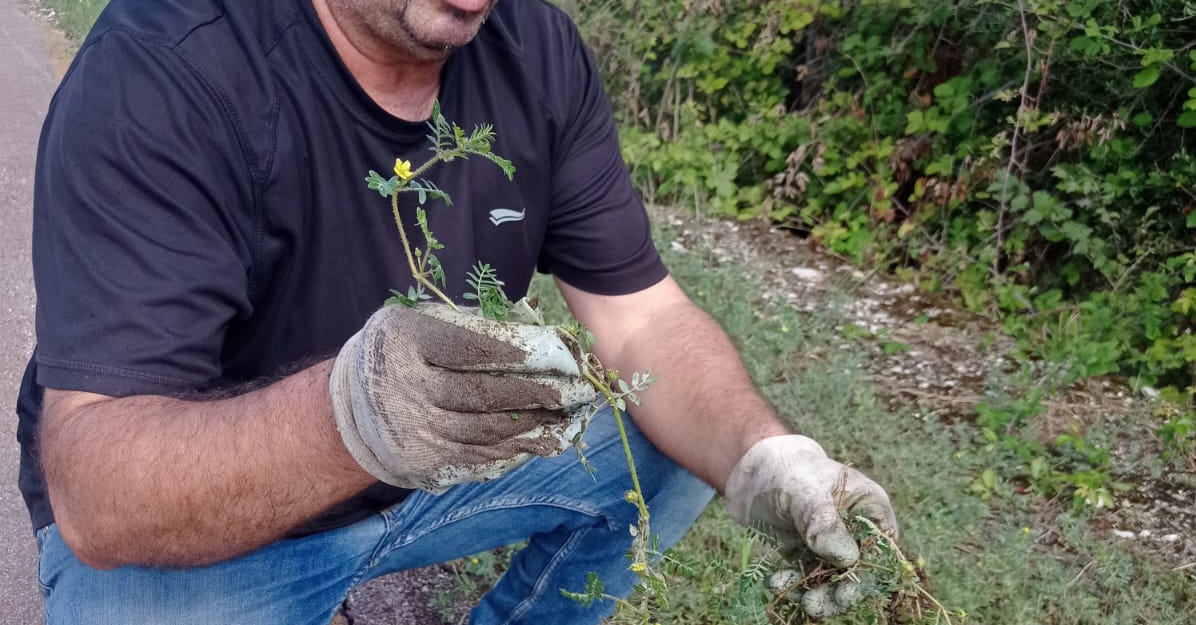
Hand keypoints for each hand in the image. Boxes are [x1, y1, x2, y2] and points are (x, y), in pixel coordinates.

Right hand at [330, 303, 598, 491]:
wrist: (352, 405)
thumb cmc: (406, 352)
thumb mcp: (425, 322)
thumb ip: (473, 325)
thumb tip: (541, 336)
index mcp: (408, 341)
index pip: (474, 349)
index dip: (522, 355)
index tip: (564, 357)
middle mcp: (406, 388)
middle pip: (485, 395)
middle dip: (540, 393)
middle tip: (580, 390)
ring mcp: (414, 430)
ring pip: (487, 431)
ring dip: (536, 425)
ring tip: (569, 416)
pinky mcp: (423, 462)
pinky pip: (479, 457)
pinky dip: (514, 449)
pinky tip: (541, 440)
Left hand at [725, 435, 897, 617]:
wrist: (753, 472)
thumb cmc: (789, 471)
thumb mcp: (805, 491)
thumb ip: (824, 521)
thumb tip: (847, 558)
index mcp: (871, 509)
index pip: (882, 550)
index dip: (868, 575)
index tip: (846, 590)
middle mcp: (857, 531)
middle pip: (860, 571)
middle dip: (840, 592)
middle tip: (816, 604)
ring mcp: (833, 545)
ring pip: (834, 581)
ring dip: (819, 595)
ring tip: (799, 600)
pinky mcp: (810, 555)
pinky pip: (809, 579)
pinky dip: (795, 586)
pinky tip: (777, 583)